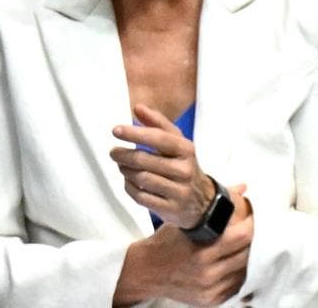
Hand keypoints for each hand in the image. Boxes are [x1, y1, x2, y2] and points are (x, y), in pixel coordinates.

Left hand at [110, 103, 214, 227]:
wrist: (203, 202)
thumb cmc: (183, 165)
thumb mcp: (178, 143)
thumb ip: (158, 124)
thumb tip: (137, 107)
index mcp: (187, 150)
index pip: (159, 138)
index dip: (136, 133)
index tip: (116, 130)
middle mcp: (185, 170)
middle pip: (146, 161)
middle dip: (125, 155)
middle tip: (113, 152)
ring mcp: (178, 191)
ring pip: (142, 179)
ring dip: (126, 171)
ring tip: (121, 166)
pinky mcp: (170, 209)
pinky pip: (141, 197)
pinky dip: (130, 188)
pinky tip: (128, 181)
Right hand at [114, 184, 254, 306]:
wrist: (145, 271)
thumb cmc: (166, 243)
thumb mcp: (187, 221)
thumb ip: (216, 206)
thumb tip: (242, 187)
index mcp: (203, 251)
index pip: (243, 236)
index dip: (252, 225)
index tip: (254, 218)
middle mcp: (207, 272)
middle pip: (247, 254)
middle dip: (252, 241)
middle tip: (252, 231)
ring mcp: (209, 288)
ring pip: (244, 271)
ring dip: (247, 258)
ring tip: (243, 247)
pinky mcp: (209, 300)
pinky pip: (235, 286)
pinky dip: (237, 274)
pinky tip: (234, 264)